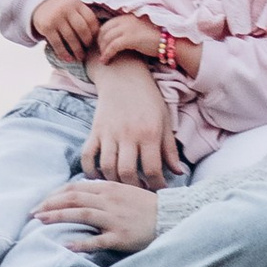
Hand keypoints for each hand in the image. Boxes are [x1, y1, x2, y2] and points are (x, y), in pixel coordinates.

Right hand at [32, 0, 101, 63]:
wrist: (42, 6)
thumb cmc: (65, 12)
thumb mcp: (75, 9)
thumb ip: (85, 18)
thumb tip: (100, 37)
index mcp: (77, 4)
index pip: (90, 19)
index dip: (95, 33)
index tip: (95, 42)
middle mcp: (67, 9)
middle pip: (82, 29)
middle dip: (86, 42)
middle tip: (88, 50)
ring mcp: (56, 17)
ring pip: (70, 38)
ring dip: (76, 50)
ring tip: (80, 57)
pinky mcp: (47, 27)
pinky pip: (57, 43)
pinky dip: (64, 53)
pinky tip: (68, 59)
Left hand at [35, 176, 161, 255]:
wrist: (169, 217)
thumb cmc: (145, 205)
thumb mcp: (123, 191)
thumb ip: (102, 192)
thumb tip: (80, 194)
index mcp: (108, 188)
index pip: (74, 187)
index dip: (55, 194)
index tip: (41, 202)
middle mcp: (108, 200)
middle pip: (73, 198)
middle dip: (49, 205)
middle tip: (32, 213)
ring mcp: (113, 218)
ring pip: (81, 214)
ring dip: (58, 217)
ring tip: (40, 221)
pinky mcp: (120, 236)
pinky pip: (97, 240)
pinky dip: (80, 243)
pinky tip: (65, 245)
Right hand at [78, 54, 180, 185]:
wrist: (124, 74)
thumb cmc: (148, 98)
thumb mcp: (164, 120)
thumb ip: (170, 149)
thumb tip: (179, 173)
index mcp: (149, 133)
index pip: (152, 170)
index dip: (156, 185)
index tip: (158, 190)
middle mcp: (128, 134)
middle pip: (127, 173)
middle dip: (134, 188)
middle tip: (139, 192)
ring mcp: (109, 133)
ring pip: (107, 167)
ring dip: (114, 182)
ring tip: (123, 185)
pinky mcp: (95, 130)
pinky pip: (87, 156)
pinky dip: (90, 170)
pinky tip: (100, 176)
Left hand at [92, 11, 169, 66]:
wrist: (170, 41)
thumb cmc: (157, 37)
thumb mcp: (139, 29)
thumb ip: (128, 29)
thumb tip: (116, 38)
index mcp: (127, 16)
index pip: (107, 24)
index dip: (101, 35)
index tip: (101, 45)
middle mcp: (126, 20)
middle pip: (104, 30)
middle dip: (100, 42)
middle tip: (101, 52)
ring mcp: (128, 28)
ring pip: (106, 38)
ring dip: (102, 50)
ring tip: (103, 59)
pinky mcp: (130, 38)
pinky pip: (112, 46)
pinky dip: (107, 54)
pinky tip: (106, 60)